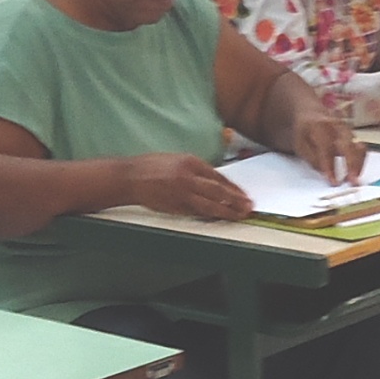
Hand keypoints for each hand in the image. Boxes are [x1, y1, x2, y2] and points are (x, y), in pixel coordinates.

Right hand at [126, 153, 252, 221]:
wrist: (130, 177)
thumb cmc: (152, 167)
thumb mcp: (177, 160)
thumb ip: (195, 170)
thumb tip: (214, 182)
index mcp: (190, 162)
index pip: (219, 176)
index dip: (234, 188)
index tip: (244, 195)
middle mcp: (188, 177)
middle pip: (218, 191)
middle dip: (236, 200)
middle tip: (249, 207)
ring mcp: (181, 193)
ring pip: (209, 205)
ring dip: (227, 211)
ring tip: (239, 216)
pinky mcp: (174, 206)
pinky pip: (195, 212)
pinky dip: (208, 216)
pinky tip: (218, 219)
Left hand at [285, 98, 360, 182]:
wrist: (311, 115)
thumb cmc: (304, 132)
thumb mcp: (300, 145)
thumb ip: (312, 158)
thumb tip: (325, 172)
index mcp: (319, 126)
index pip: (326, 148)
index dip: (330, 166)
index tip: (333, 181)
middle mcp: (336, 125)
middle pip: (348, 145)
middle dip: (351, 164)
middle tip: (352, 181)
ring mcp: (347, 129)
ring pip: (358, 146)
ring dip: (359, 164)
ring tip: (356, 179)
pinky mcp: (354, 134)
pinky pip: (361, 148)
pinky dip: (360, 161)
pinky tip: (356, 172)